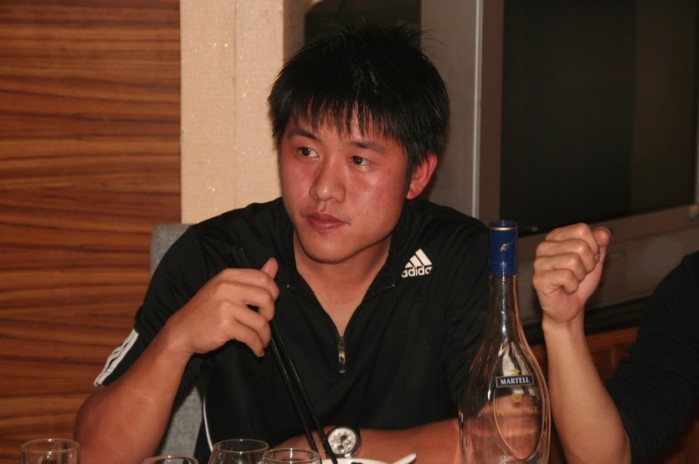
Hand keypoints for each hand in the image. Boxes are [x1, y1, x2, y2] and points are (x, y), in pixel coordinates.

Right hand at [163, 258, 279, 357]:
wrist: (181, 331)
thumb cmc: (206, 310)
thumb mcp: (225, 287)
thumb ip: (251, 278)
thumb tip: (274, 264)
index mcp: (228, 275)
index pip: (263, 278)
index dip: (273, 292)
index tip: (270, 304)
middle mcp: (226, 288)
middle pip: (266, 297)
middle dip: (271, 313)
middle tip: (265, 322)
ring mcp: (224, 306)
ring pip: (260, 321)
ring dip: (265, 335)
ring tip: (262, 340)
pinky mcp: (224, 326)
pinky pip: (250, 337)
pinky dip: (257, 346)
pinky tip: (257, 349)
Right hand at [532, 224, 610, 324]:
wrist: (570, 306)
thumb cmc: (579, 281)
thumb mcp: (595, 258)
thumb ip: (600, 242)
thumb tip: (603, 234)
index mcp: (556, 237)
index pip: (581, 230)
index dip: (593, 246)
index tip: (587, 258)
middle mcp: (544, 247)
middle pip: (580, 246)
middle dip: (588, 264)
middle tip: (579, 273)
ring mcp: (539, 263)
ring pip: (573, 261)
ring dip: (580, 276)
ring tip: (572, 280)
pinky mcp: (538, 279)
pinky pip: (567, 277)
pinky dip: (573, 286)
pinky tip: (565, 288)